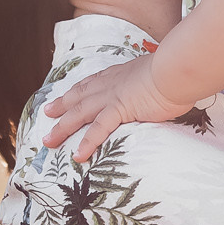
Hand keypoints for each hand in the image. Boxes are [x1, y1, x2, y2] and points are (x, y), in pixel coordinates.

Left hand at [42, 54, 197, 160]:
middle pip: (78, 97)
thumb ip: (152, 83)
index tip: (66, 94)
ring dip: (62, 128)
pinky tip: (77, 155)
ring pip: (79, 114)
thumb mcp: (158, 73)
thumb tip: (159, 89)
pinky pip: (98, 129)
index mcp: (119, 74)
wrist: (176, 69)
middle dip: (61, 107)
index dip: (77, 90)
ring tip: (49, 142)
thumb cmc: (174, 70)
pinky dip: (86, 143)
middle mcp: (110, 84)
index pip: (92, 82)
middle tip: (46, 113)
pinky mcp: (119, 110)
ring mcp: (112, 97)